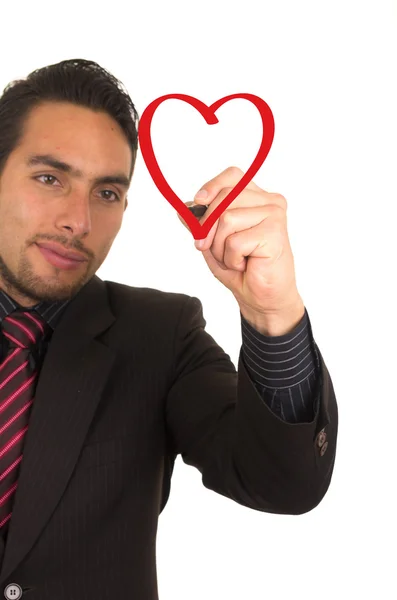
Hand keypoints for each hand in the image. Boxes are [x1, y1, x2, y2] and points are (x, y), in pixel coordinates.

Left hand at [178, 166, 303, 323]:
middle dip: (208, 227)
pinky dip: (232, 258)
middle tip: (210, 248)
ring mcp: (274, 215)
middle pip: (224, 197)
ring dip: (220, 247)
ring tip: (235, 258)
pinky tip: (246, 264)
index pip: (233, 176)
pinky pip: (235, 241)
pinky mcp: (275, 232)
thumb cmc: (242, 268)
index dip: (212, 186)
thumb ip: (200, 223)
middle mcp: (269, 201)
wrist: (261, 297)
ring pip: (227, 219)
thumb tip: (182, 208)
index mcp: (257, 198)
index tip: (197, 202)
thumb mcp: (213, 242)